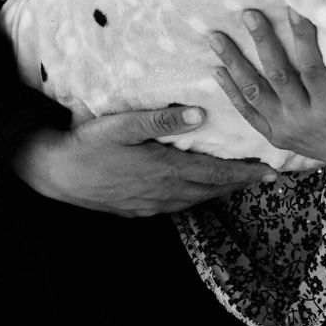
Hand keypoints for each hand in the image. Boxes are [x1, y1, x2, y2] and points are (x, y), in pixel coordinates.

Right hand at [13, 104, 276, 215]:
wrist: (54, 173)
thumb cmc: (87, 143)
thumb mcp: (123, 125)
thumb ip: (162, 120)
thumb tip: (202, 115)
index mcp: (165, 169)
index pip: (215, 173)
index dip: (245, 173)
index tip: (271, 172)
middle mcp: (163, 192)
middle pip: (211, 189)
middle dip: (239, 183)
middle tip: (265, 177)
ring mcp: (150, 205)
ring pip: (196, 200)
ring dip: (219, 191)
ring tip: (238, 182)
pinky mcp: (138, 210)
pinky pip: (177, 206)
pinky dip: (195, 198)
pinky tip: (196, 191)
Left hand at [211, 9, 325, 188]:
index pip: (312, 68)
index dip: (302, 38)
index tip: (292, 8)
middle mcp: (302, 118)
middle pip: (277, 75)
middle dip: (262, 42)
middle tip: (247, 14)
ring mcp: (284, 128)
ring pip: (254, 92)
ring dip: (234, 63)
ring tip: (216, 37)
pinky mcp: (274, 135)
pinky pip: (247, 113)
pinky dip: (230, 92)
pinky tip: (217, 70)